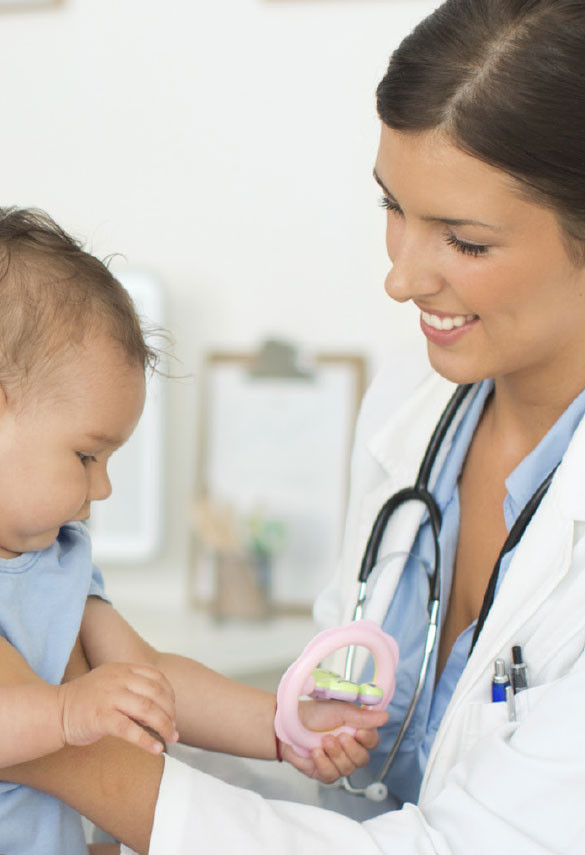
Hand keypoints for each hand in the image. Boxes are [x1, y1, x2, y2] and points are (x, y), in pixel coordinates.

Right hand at [57, 662, 177, 754]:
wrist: (56, 711)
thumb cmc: (87, 701)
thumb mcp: (112, 682)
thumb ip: (133, 686)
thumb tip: (163, 705)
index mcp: (123, 669)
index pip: (157, 677)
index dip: (170, 695)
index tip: (173, 710)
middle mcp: (118, 679)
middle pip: (156, 694)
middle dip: (170, 713)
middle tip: (174, 729)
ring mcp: (109, 697)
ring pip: (147, 710)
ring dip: (164, 726)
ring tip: (171, 739)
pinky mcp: (101, 717)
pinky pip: (130, 729)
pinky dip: (146, 741)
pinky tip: (156, 750)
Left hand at [280, 699, 387, 783]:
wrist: (290, 721)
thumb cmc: (316, 713)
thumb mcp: (340, 710)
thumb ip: (362, 716)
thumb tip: (385, 717)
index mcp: (357, 732)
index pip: (372, 742)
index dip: (367, 739)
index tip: (358, 732)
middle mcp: (350, 750)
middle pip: (362, 759)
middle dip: (350, 749)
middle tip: (339, 735)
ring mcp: (337, 762)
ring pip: (347, 769)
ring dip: (335, 754)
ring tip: (324, 740)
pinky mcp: (323, 772)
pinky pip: (330, 776)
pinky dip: (323, 763)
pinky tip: (316, 751)